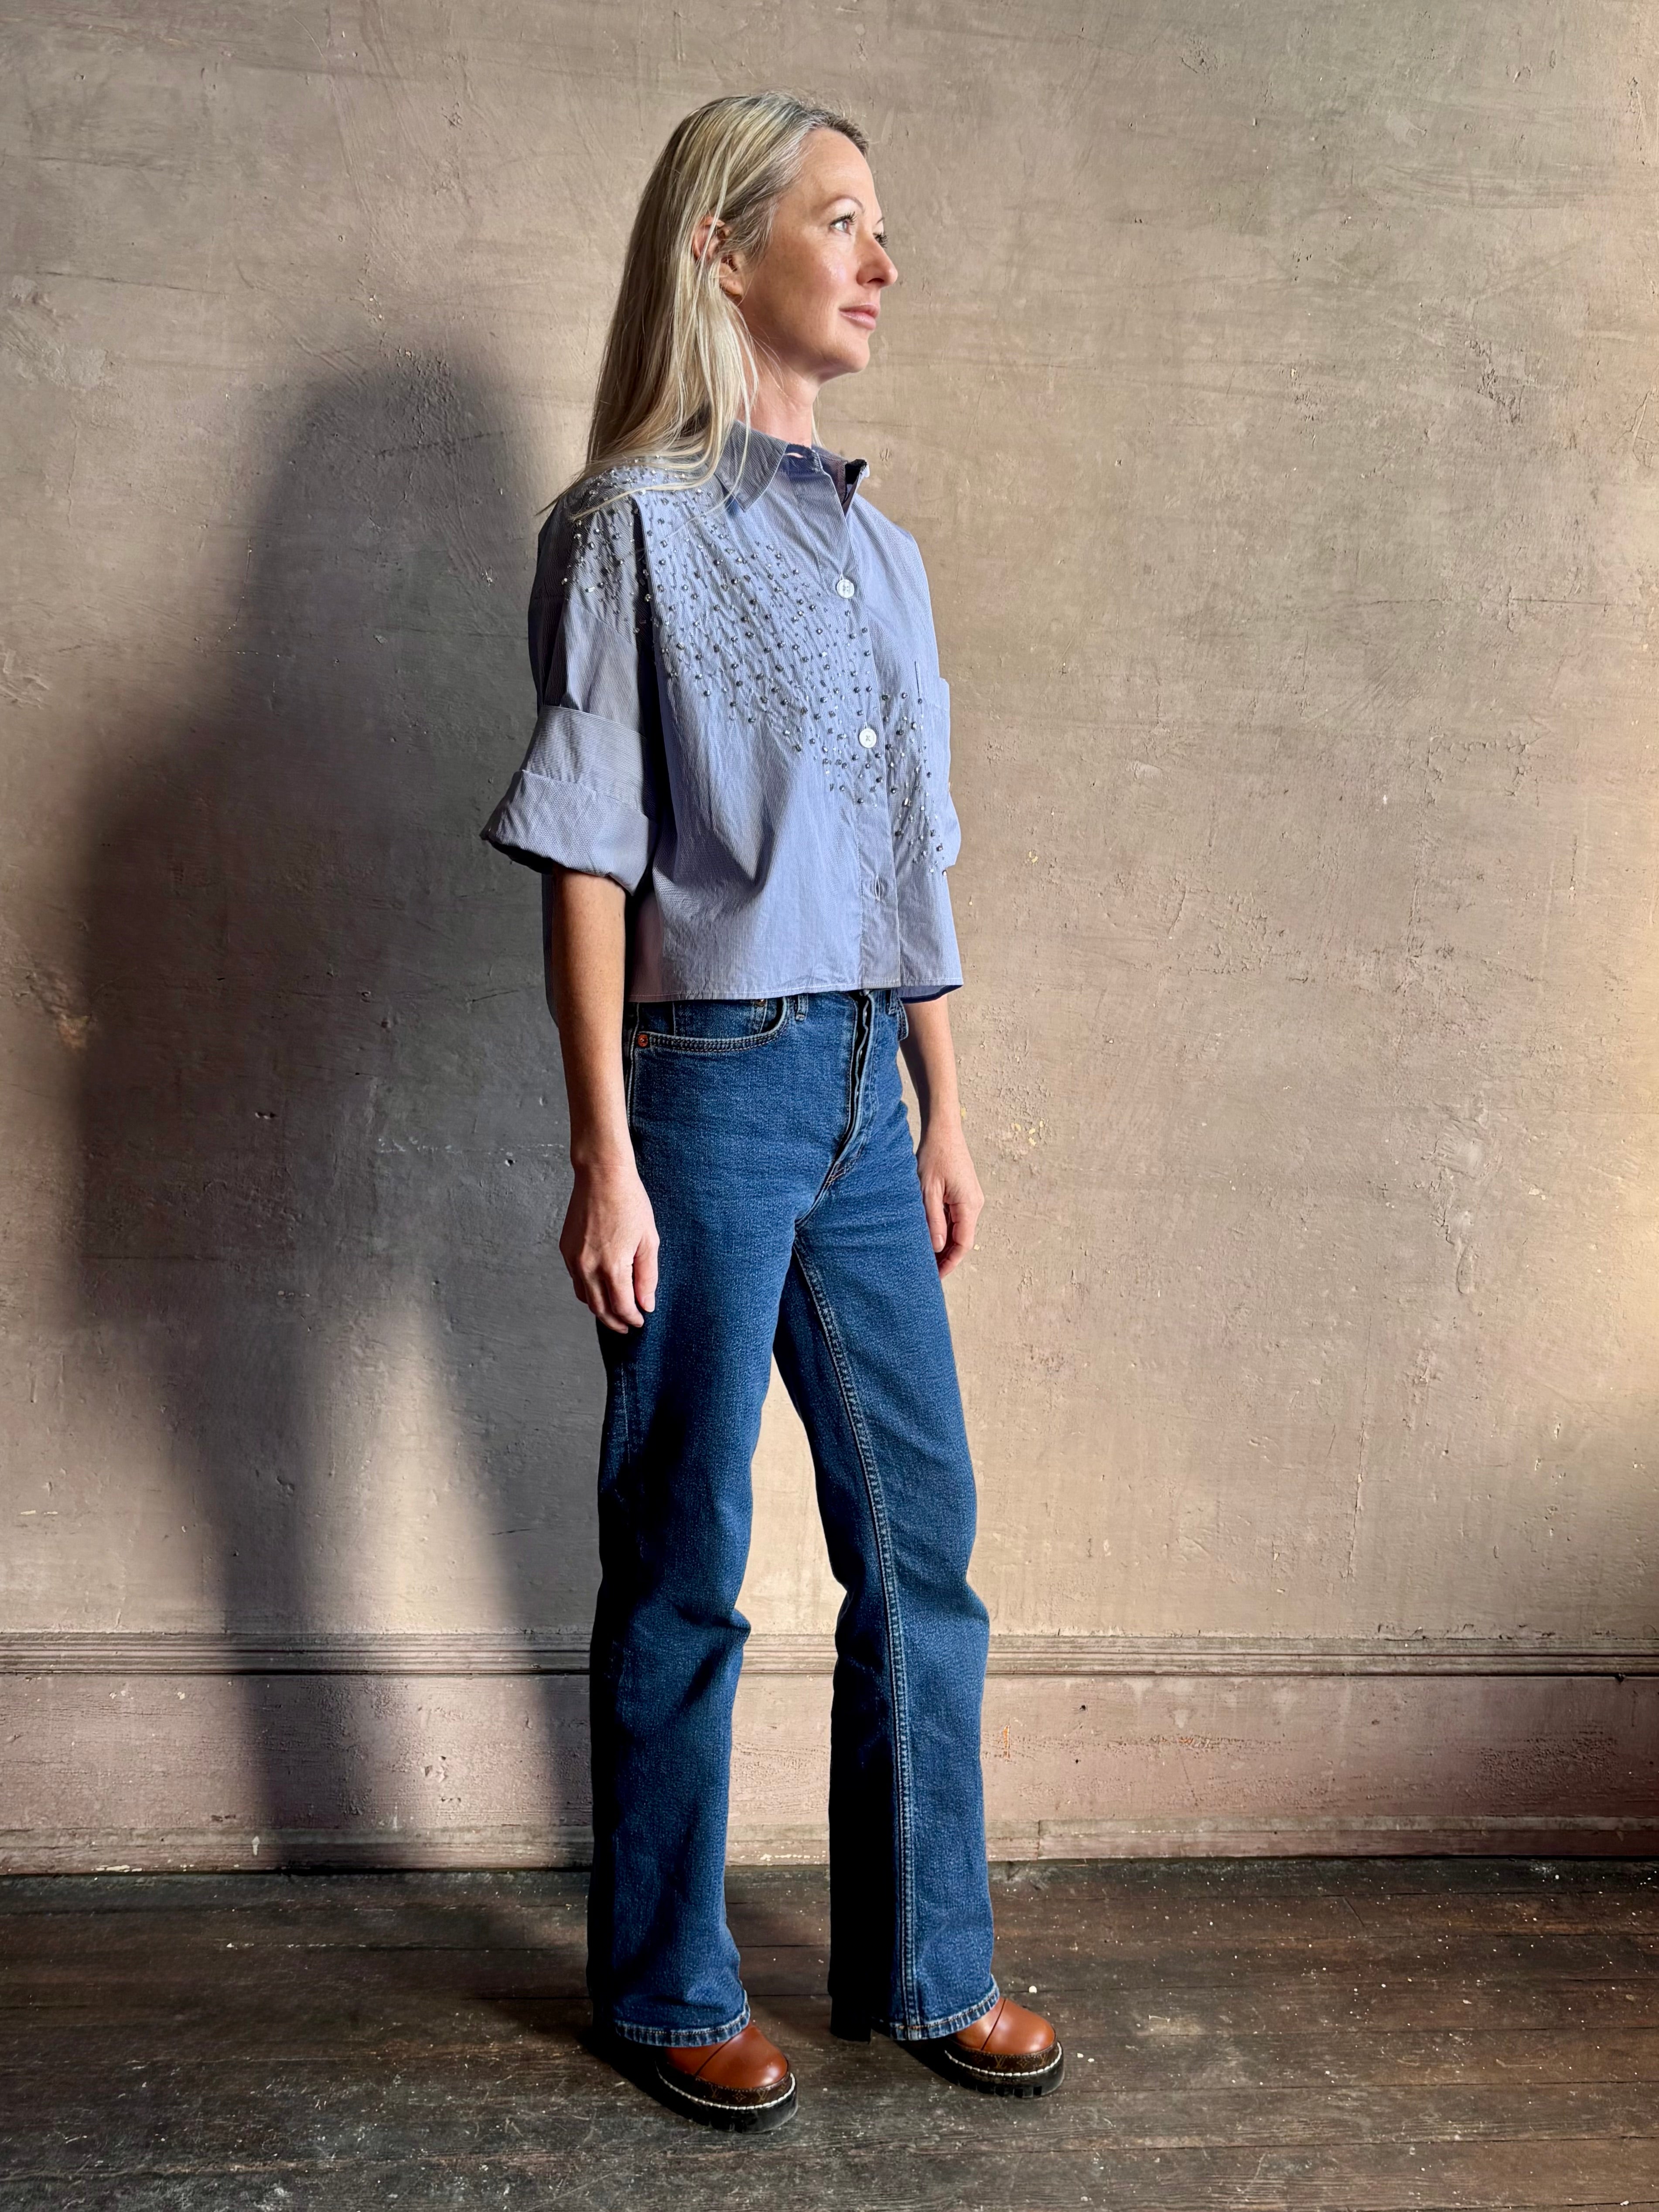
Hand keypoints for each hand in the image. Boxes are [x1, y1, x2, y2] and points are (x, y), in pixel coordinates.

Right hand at [560, 1156, 658, 1331]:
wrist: (601, 1175)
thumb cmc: (630, 1203)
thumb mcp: (649, 1240)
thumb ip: (647, 1276)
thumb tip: (646, 1304)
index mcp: (612, 1266)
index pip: (621, 1307)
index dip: (632, 1318)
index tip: (641, 1322)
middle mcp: (588, 1267)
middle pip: (600, 1309)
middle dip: (615, 1322)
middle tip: (627, 1326)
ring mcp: (574, 1259)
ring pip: (585, 1297)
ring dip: (600, 1309)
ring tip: (615, 1311)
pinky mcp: (565, 1249)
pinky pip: (576, 1280)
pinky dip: (588, 1290)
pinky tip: (601, 1287)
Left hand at [915, 1124, 983, 1276]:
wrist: (943, 1131)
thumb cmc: (934, 1157)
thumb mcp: (927, 1191)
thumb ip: (933, 1221)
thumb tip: (938, 1248)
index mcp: (969, 1205)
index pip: (963, 1244)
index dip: (949, 1263)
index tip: (935, 1277)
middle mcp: (975, 1204)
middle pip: (962, 1239)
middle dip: (945, 1257)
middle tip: (925, 1272)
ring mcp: (971, 1198)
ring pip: (958, 1229)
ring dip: (944, 1243)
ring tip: (924, 1256)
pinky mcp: (964, 1193)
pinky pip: (956, 1217)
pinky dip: (944, 1229)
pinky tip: (929, 1234)